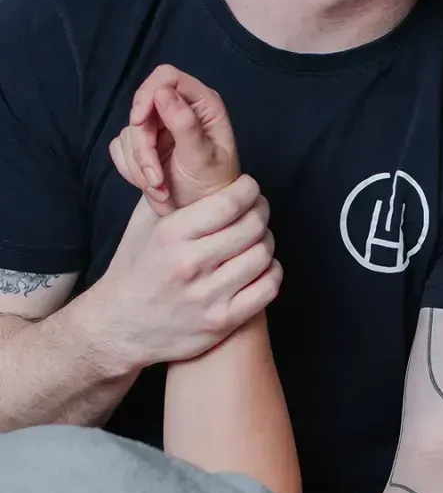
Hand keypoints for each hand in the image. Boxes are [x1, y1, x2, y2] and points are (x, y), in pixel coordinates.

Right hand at [87, 176, 281, 373]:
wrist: (120, 326)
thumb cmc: (135, 270)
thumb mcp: (143, 226)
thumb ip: (170, 194)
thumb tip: (197, 166)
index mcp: (171, 235)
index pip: (229, 202)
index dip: (249, 190)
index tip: (249, 188)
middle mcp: (190, 264)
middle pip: (252, 226)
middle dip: (261, 212)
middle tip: (257, 210)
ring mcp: (207, 296)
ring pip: (263, 255)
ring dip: (266, 242)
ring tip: (257, 238)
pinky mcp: (222, 321)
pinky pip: (268, 288)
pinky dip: (272, 272)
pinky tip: (261, 267)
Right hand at [109, 66, 239, 215]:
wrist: (201, 217)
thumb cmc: (212, 188)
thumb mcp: (201, 158)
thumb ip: (184, 124)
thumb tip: (163, 92)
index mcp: (202, 105)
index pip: (167, 77)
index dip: (147, 94)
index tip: (138, 122)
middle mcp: (179, 110)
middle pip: (142, 107)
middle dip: (143, 146)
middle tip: (155, 176)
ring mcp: (159, 127)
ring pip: (129, 131)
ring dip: (139, 164)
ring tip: (160, 187)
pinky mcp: (144, 145)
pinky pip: (120, 147)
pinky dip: (131, 169)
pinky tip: (151, 185)